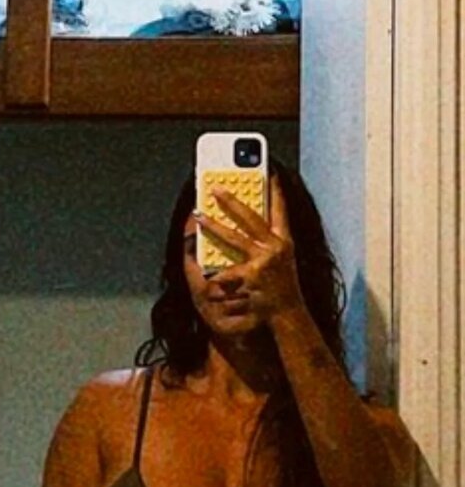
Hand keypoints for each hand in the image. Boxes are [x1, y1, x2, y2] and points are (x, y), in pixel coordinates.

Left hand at [194, 174, 304, 323]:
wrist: (288, 314)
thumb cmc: (283, 288)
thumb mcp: (283, 260)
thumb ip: (269, 241)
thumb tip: (251, 220)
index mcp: (284, 242)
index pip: (280, 210)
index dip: (276, 191)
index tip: (270, 172)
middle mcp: (275, 249)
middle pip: (250, 218)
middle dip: (232, 201)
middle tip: (214, 188)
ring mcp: (262, 263)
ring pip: (233, 239)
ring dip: (214, 226)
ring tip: (198, 216)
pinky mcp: (251, 279)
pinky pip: (227, 272)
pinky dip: (216, 273)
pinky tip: (204, 271)